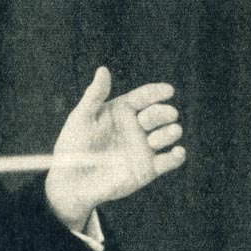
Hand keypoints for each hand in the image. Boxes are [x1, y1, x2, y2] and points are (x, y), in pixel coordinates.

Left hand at [45, 67, 185, 230]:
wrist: (72, 180)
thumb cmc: (73, 145)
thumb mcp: (82, 117)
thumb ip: (94, 95)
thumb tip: (103, 69)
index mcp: (122, 110)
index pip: (144, 96)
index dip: (157, 92)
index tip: (168, 91)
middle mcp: (136, 127)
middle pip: (158, 114)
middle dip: (163, 113)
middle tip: (166, 115)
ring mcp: (144, 147)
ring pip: (168, 135)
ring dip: (170, 133)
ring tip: (157, 138)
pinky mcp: (149, 168)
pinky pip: (170, 161)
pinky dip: (178, 156)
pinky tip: (178, 152)